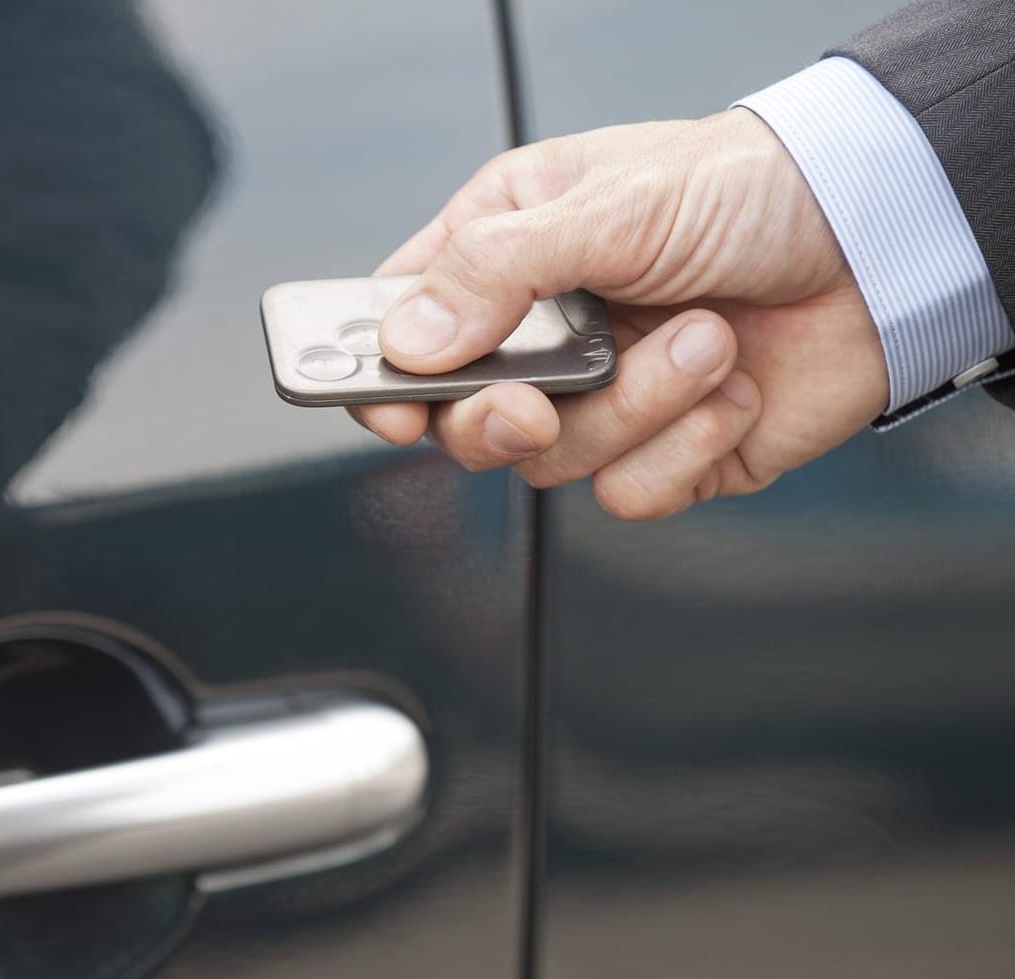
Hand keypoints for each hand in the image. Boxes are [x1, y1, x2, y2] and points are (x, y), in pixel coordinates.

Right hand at [354, 109, 887, 518]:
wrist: (886, 245)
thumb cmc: (755, 189)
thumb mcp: (611, 204)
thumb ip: (496, 272)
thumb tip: (411, 338)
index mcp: (510, 252)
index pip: (408, 325)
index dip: (386, 373)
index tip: (394, 404)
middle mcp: (548, 332)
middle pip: (464, 420)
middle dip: (502, 421)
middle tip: (539, 402)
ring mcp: (604, 398)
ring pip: (552, 463)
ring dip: (635, 407)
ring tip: (700, 339)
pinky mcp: (666, 452)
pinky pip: (631, 492)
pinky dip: (683, 447)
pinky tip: (726, 385)